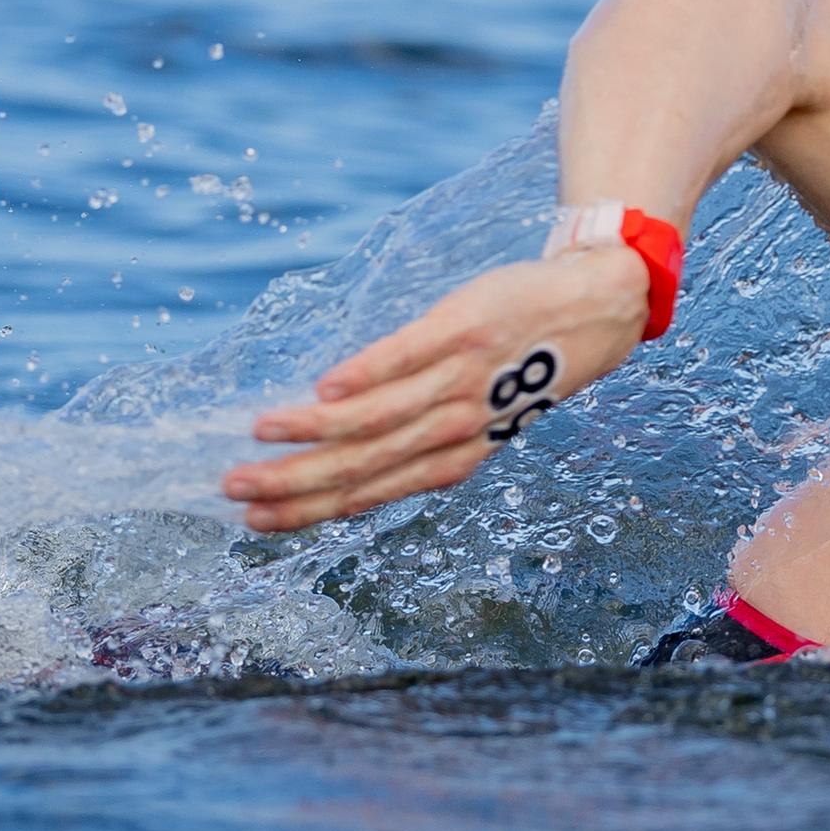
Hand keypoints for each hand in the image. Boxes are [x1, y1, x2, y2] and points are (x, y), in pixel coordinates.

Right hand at [222, 244, 649, 530]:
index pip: (372, 492)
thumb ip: (426, 445)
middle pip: (364, 463)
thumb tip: (352, 467)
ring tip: (259, 433)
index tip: (255, 522)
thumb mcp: (486, 421)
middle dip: (296, 482)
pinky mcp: (462, 329)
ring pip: (378, 415)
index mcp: (457, 455)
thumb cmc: (526, 366)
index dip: (312, 510)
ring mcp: (462, 378)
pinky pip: (406, 356)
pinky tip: (323, 387)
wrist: (594, 308)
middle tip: (235, 489)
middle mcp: (457, 426)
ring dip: (314, 429)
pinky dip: (365, 374)